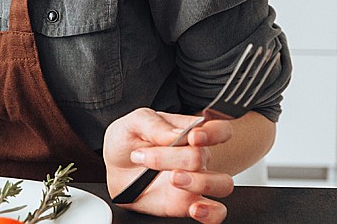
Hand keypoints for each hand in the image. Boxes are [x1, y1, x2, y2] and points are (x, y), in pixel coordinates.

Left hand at [104, 108, 234, 223]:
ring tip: (173, 179)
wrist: (113, 168)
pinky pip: (215, 213)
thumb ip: (155, 125)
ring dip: (200, 182)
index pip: (220, 129)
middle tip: (148, 158)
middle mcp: (196, 157)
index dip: (213, 133)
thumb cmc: (128, 142)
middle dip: (177, 157)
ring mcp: (194, 181)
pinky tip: (195, 209)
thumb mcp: (134, 123)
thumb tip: (177, 133)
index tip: (193, 137)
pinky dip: (211, 213)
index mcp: (189, 132)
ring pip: (222, 184)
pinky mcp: (187, 204)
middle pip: (205, 156)